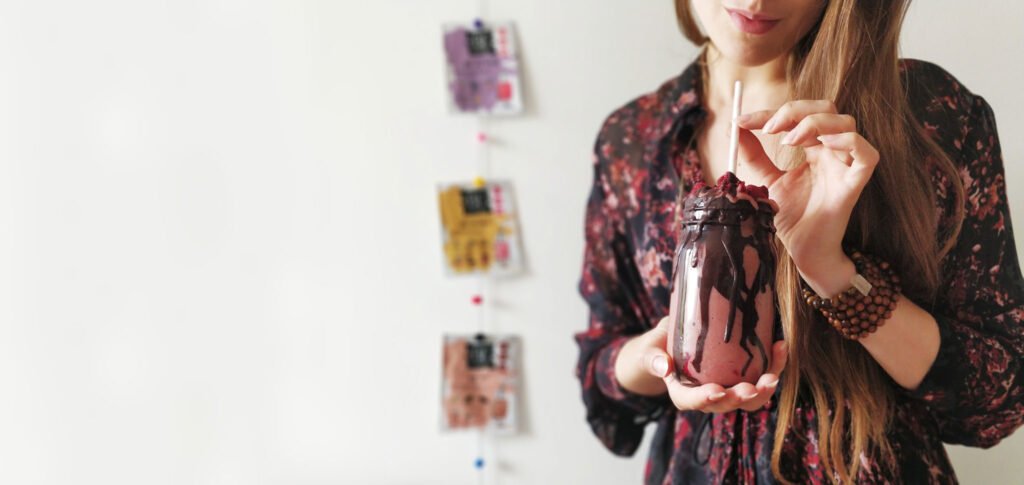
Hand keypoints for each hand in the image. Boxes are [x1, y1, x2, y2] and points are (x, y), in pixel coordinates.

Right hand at [616, 317, 788, 412]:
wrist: (669, 344)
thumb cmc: (657, 347)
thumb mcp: (649, 349)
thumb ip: (653, 357)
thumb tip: (663, 366)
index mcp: (681, 392)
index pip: (690, 401)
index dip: (704, 399)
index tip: (716, 392)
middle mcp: (706, 397)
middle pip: (725, 404)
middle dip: (741, 398)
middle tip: (752, 387)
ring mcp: (726, 389)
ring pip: (748, 400)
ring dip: (763, 391)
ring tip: (773, 376)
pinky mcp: (741, 378)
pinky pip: (760, 378)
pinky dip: (773, 366)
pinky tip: (781, 347)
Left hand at [736, 100, 878, 296]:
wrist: (803, 250)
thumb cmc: (791, 218)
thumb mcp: (766, 180)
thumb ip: (754, 155)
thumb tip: (735, 129)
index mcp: (812, 149)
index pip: (797, 116)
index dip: (770, 113)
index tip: (742, 121)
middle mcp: (832, 152)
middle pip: (826, 109)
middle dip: (795, 110)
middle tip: (769, 128)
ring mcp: (845, 165)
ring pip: (846, 123)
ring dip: (815, 123)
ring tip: (788, 141)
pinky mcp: (855, 183)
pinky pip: (867, 154)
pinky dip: (849, 141)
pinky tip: (823, 144)